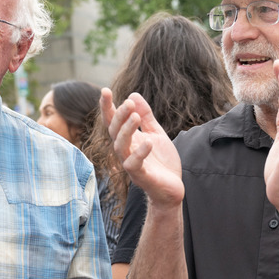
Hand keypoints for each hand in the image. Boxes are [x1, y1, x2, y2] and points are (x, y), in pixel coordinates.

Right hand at [99, 88, 183, 209]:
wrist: (172, 188)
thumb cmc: (161, 162)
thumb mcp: (156, 133)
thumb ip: (146, 116)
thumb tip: (133, 95)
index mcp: (128, 139)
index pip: (112, 121)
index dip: (107, 107)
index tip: (105, 90)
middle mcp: (125, 151)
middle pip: (114, 131)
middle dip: (119, 116)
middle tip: (128, 103)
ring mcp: (130, 164)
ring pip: (120, 146)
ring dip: (126, 130)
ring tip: (136, 117)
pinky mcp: (140, 176)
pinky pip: (134, 164)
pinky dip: (140, 152)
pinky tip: (148, 142)